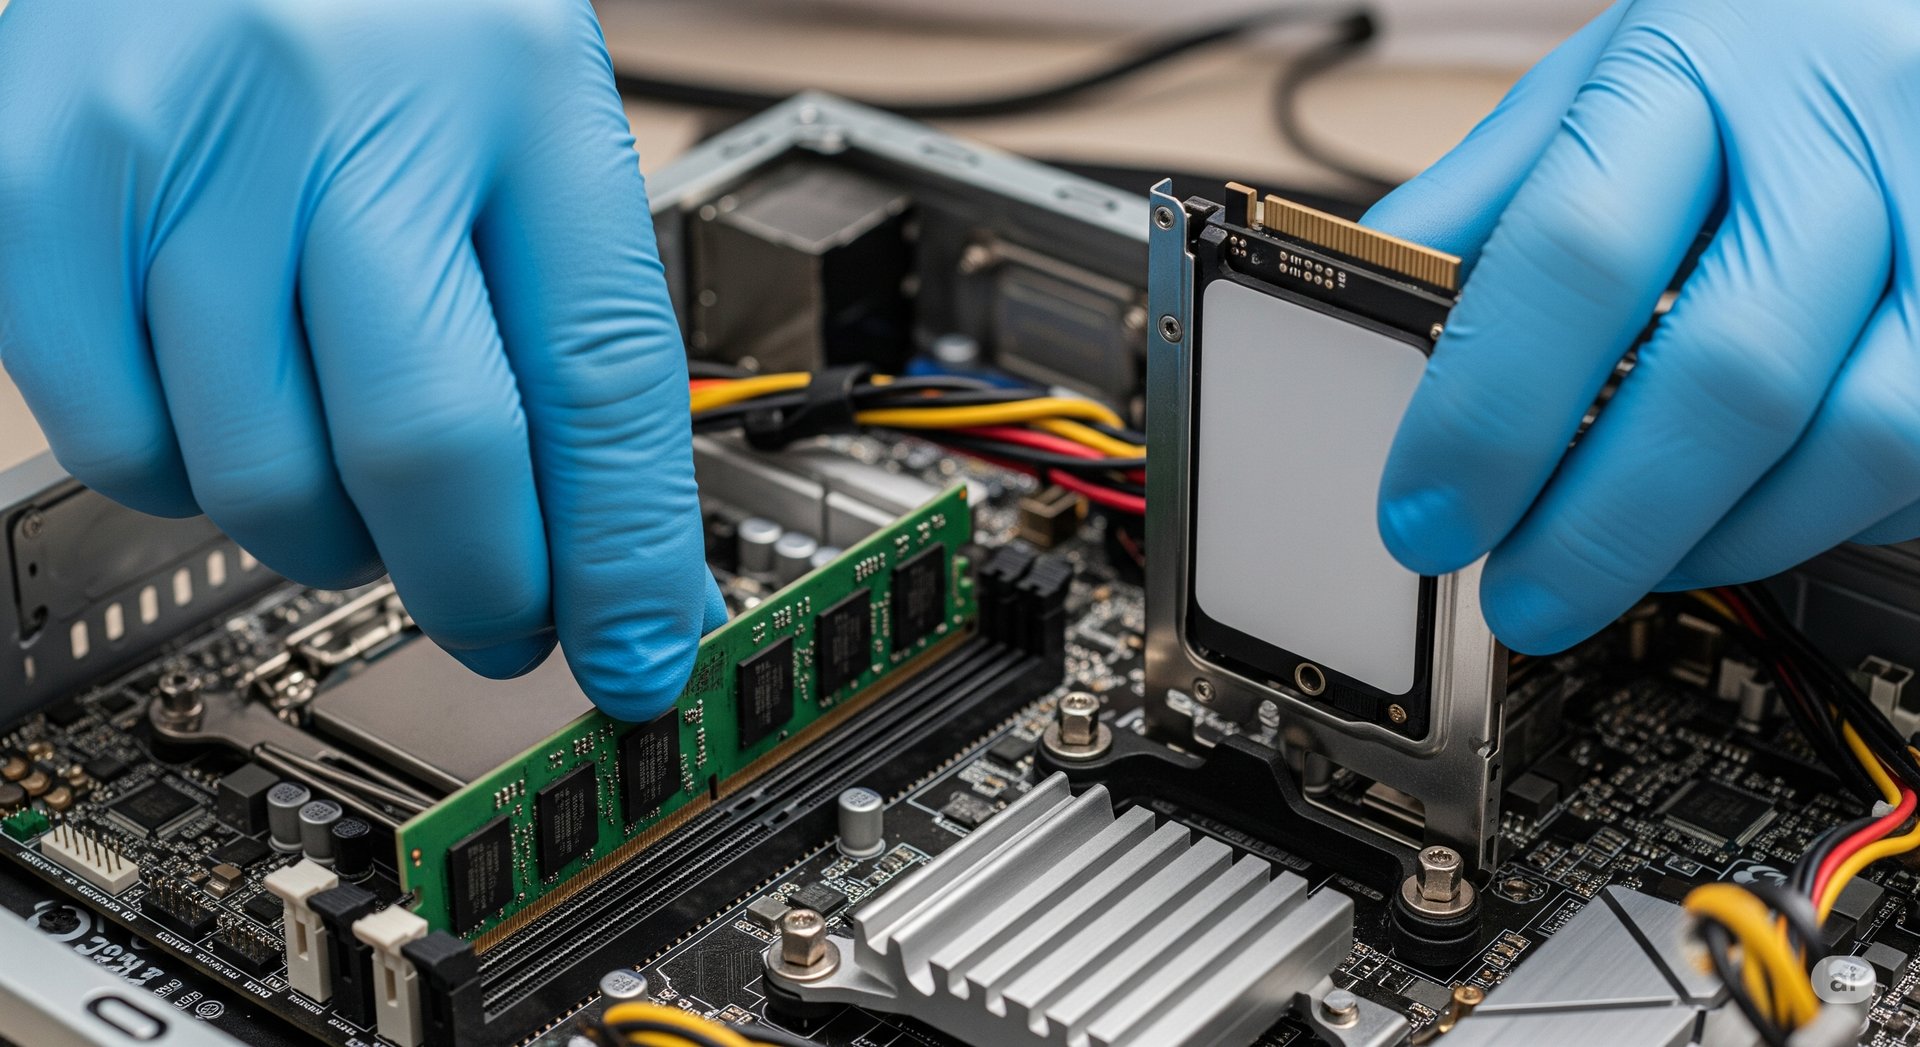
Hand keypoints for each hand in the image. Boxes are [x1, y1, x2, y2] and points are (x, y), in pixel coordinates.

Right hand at [0, 0, 724, 717]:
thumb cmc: (369, 0)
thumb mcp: (510, 102)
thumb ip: (562, 305)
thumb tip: (614, 552)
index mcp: (516, 84)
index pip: (603, 381)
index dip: (626, 560)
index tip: (639, 658)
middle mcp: (353, 102)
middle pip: (435, 452)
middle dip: (482, 590)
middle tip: (499, 619)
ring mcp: (180, 145)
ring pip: (267, 476)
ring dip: (331, 537)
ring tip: (354, 477)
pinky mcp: (34, 186)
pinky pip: (121, 440)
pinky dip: (187, 475)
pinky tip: (227, 402)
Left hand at [1362, 0, 1919, 653]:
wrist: (1910, 8)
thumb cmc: (1762, 38)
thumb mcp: (1606, 72)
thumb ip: (1492, 196)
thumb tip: (1373, 325)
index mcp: (1703, 63)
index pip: (1577, 256)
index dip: (1489, 414)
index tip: (1426, 515)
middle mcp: (1850, 126)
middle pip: (1729, 374)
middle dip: (1601, 525)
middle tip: (1522, 593)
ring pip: (1861, 434)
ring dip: (1721, 539)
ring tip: (1629, 561)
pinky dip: (1827, 513)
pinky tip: (1746, 509)